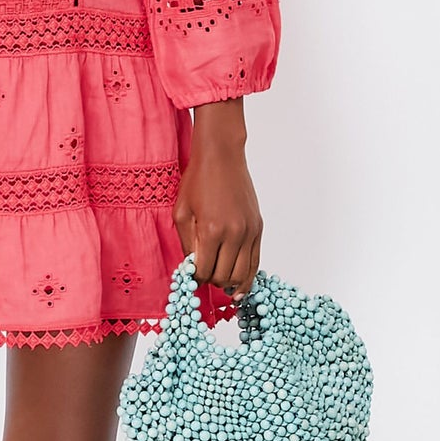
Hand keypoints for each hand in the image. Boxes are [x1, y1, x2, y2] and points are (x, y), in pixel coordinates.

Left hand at [175, 100, 262, 299]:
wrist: (222, 157)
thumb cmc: (198, 181)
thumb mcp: (181, 213)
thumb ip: (187, 244)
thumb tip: (192, 268)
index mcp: (212, 230)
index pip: (204, 271)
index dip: (195, 277)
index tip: (190, 273)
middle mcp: (234, 234)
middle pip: (224, 276)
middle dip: (211, 280)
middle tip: (203, 274)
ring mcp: (250, 231)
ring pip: (243, 274)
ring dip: (230, 282)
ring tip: (220, 283)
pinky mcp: (258, 228)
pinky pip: (256, 262)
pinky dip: (247, 276)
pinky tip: (238, 283)